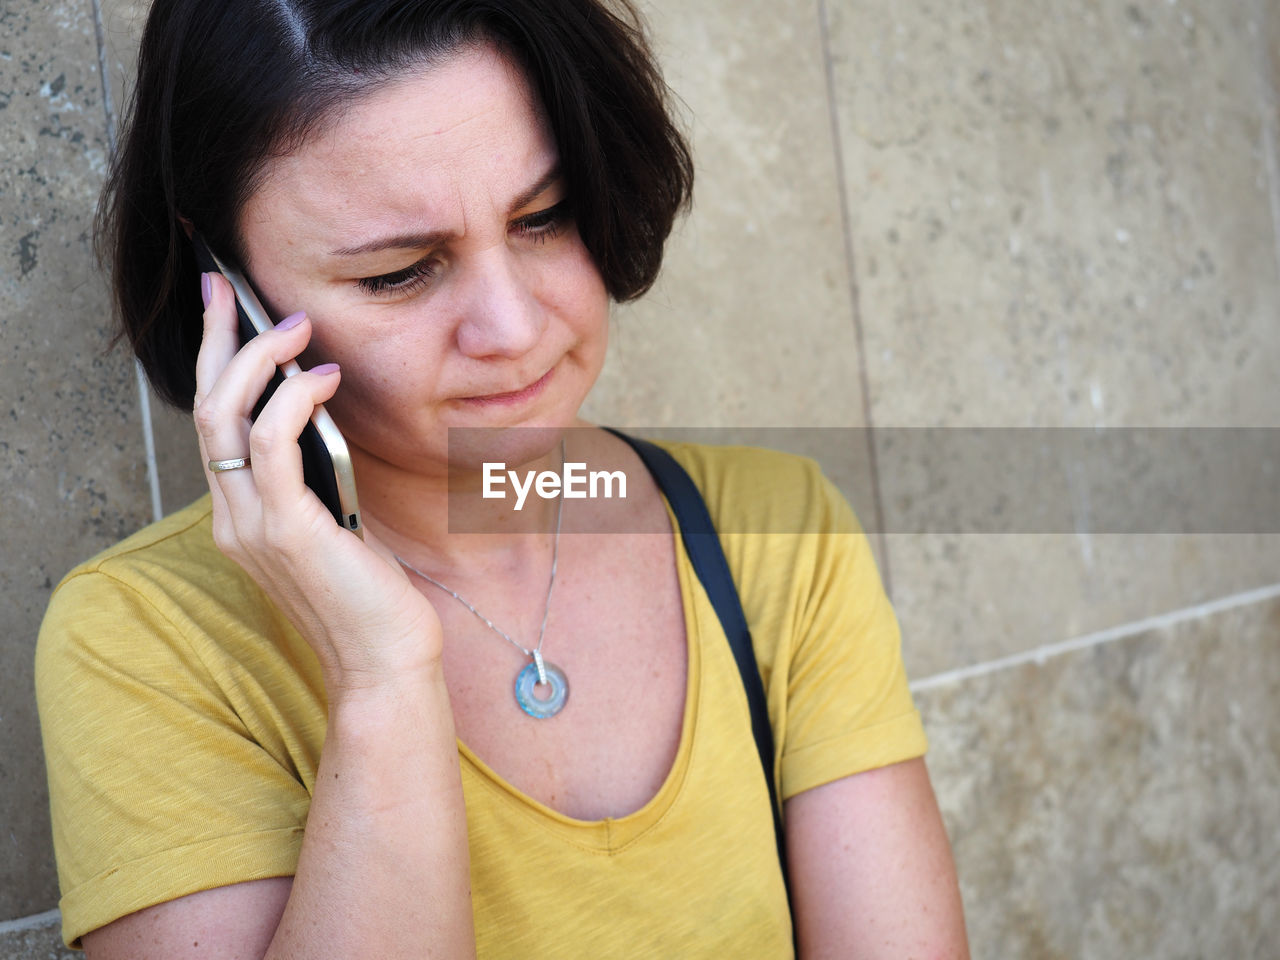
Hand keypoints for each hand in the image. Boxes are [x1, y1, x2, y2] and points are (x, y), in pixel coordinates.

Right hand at [192, 271, 443, 691]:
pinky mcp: (285, 529)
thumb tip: (323, 412)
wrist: (384, 660)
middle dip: (215, 343)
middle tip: (230, 290)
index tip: (223, 310)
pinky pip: (271, 444)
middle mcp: (232, 517)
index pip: (214, 424)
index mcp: (242, 514)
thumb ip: (317, 475)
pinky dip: (292, 400)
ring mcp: (250, 525)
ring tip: (295, 330)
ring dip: (256, 361)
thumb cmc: (370, 595)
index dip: (213, 362)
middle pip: (204, 410)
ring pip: (224, 418)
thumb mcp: (338, 521)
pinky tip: (324, 379)